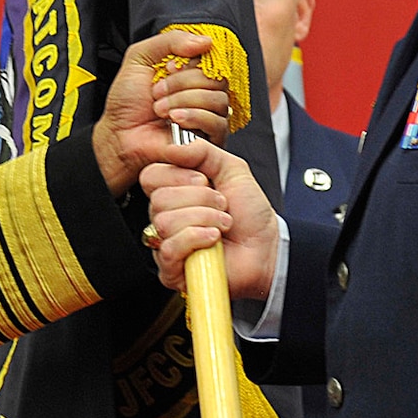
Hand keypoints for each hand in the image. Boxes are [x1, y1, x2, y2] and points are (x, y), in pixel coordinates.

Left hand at [92, 30, 232, 195]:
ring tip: (160, 109)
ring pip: (218, 100)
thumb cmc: (126, 104)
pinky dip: (194, 117)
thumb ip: (170, 41)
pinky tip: (175, 120)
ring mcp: (208, 117)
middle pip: (216, 78)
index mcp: (190, 74)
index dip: (190, 62)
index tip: (167, 68)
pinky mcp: (210, 141)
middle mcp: (202, 94)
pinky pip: (218, 123)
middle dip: (182, 83)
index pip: (211, 59)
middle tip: (157, 92)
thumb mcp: (139, 59)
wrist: (119, 137)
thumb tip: (206, 41)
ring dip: (184, 101)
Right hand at [141, 142, 278, 299]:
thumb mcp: (232, 169)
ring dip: (204, 218)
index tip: (205, 180)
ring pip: (165, 222)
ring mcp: (167, 244)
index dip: (177, 175)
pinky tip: (213, 239)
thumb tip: (173, 146)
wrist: (267, 247)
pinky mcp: (172, 270)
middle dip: (200, 199)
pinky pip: (170, 248)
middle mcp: (166, 217)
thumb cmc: (250, 214)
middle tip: (222, 205)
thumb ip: (203, 151)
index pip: (150, 176)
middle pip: (159, 199)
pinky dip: (196, 238)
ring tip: (223, 224)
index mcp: (174, 192)